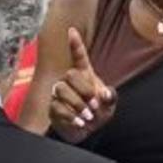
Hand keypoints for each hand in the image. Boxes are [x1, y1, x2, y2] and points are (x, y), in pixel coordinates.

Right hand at [48, 27, 116, 141]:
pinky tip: (79, 123)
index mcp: (84, 74)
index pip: (79, 56)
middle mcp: (70, 81)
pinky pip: (57, 107)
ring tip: (88, 116)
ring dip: (77, 103)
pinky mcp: (53, 107)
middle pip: (71, 74)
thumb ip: (110, 97)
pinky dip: (70, 116)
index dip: (75, 44)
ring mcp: (59, 93)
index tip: (71, 30)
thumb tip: (105, 94)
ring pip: (61, 89)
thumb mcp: (109, 105)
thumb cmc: (99, 112)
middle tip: (94, 105)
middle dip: (84, 90)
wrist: (87, 131)